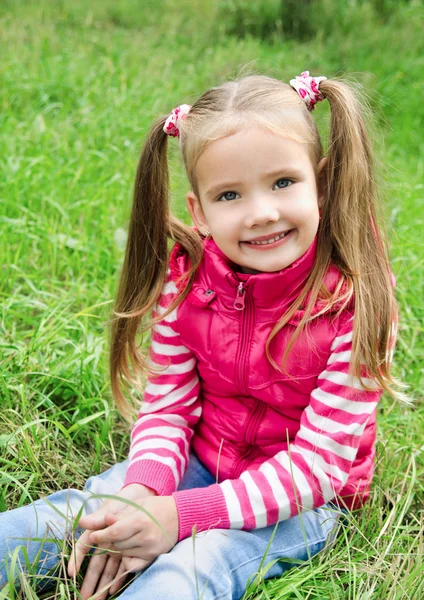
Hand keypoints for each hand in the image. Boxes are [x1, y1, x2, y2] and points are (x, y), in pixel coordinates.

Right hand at [68, 483, 155, 598]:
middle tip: (83, 597)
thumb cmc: (125, 498)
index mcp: (98, 529)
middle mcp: (106, 540)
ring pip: (107, 568)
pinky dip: (118, 578)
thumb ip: (99, 517)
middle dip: (89, 581)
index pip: (83, 547)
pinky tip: (113, 590)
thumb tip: (81, 522)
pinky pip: (122, 566)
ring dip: (102, 584)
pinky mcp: (129, 550)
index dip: (76, 560)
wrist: (145, 495)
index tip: (72, 573)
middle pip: (95, 563)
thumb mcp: (112, 505)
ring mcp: (117, 547)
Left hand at [89, 496, 178, 565]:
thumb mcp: (137, 504)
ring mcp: (149, 550)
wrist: (180, 516)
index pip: (115, 532)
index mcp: (140, 521)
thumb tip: (102, 520)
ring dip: (116, 548)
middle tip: (105, 536)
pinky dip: (125, 560)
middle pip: (116, 544)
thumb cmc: (156, 506)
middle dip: (108, 541)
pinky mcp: (152, 558)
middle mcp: (145, 538)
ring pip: (122, 554)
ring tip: (118, 540)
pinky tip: (125, 552)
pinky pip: (131, 565)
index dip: (101, 536)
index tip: (93, 536)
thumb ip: (119, 514)